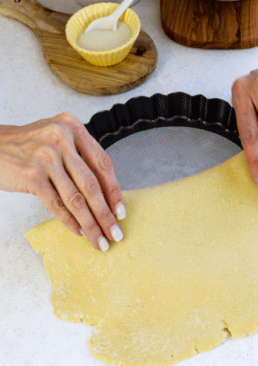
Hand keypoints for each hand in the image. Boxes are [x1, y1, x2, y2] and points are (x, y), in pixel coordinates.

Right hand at [0, 113, 124, 249]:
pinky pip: (56, 203)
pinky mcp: (32, 175)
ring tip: (98, 239)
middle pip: (91, 183)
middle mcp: (62, 139)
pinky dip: (69, 220)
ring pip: (75, 197)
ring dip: (90, 222)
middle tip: (115, 232)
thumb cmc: (28, 145)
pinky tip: (79, 231)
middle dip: (105, 212)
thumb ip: (79, 155)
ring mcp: (46, 157)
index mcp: (73, 127)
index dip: (113, 189)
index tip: (121, 210)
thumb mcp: (57, 138)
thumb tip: (105, 191)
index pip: (102, 162)